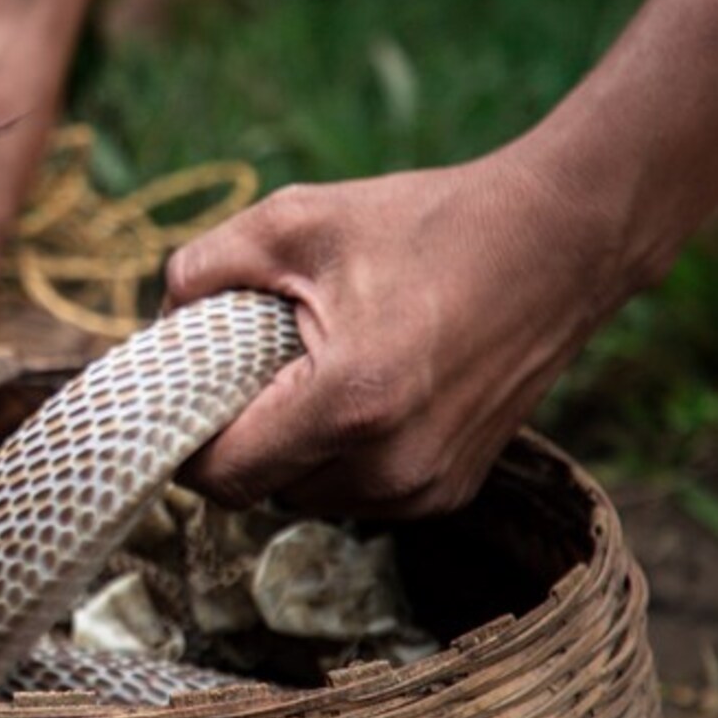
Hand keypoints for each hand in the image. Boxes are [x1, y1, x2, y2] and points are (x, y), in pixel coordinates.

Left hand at [164, 151, 639, 517]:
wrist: (563, 240)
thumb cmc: (427, 223)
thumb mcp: (297, 220)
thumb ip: (204, 268)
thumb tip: (155, 321)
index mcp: (350, 403)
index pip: (224, 476)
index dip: (185, 443)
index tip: (178, 399)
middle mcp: (391, 467)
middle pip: (259, 491)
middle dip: (238, 438)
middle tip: (242, 371)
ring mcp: (427, 489)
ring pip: (306, 497)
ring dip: (288, 451)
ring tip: (305, 374)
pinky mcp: (451, 491)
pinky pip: (357, 493)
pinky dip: (338, 456)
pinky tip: (357, 393)